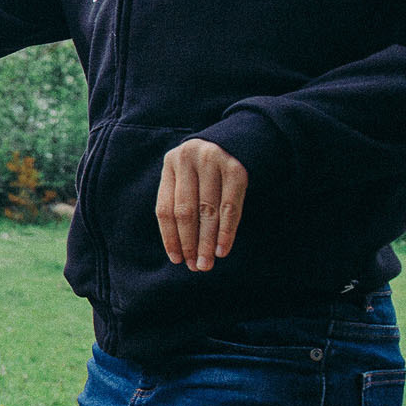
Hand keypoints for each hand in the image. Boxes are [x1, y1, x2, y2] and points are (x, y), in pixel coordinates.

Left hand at [156, 139, 247, 271]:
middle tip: (195, 267)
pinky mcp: (236, 168)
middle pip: (186, 211)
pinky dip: (226, 231)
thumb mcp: (188, 176)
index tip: (177, 260)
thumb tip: (180, 248)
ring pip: (208, 211)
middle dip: (189, 242)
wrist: (240, 138)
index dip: (170, 237)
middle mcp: (188, 159)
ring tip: (207, 264)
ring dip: (207, 242)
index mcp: (170, 163)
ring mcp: (212, 161)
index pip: (165, 208)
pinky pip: (230, 207)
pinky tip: (223, 249)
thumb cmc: (207, 168)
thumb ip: (181, 202)